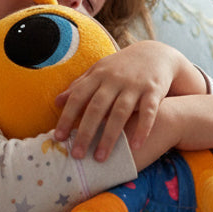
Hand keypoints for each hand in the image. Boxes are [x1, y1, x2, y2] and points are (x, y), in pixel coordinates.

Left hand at [54, 42, 203, 160]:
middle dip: (85, 132)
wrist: (156, 54)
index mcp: (98, 75)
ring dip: (109, 136)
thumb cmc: (121, 67)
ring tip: (100, 158)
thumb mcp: (99, 71)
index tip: (58, 137)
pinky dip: (142, 129)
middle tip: (76, 155)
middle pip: (97, 108)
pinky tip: (136, 147)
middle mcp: (114, 79)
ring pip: (120, 112)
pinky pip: (148, 112)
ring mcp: (135, 85)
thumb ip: (79, 86)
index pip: (78, 97)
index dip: (67, 117)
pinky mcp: (154, 90)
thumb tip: (57, 102)